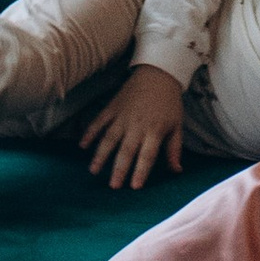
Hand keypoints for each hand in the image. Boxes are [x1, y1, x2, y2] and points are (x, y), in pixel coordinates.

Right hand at [81, 63, 186, 189]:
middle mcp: (136, 125)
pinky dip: (90, 132)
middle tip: (113, 186)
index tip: (134, 187)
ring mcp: (122, 116)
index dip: (141, 172)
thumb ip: (174, 150)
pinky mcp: (112, 107)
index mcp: (154, 131)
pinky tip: (82, 145)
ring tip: (93, 171)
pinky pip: (99, 121)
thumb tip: (177, 172)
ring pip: (109, 138)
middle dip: (119, 169)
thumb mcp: (177, 125)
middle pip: (126, 151)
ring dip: (101, 155)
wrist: (158, 72)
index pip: (147, 155)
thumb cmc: (169, 102)